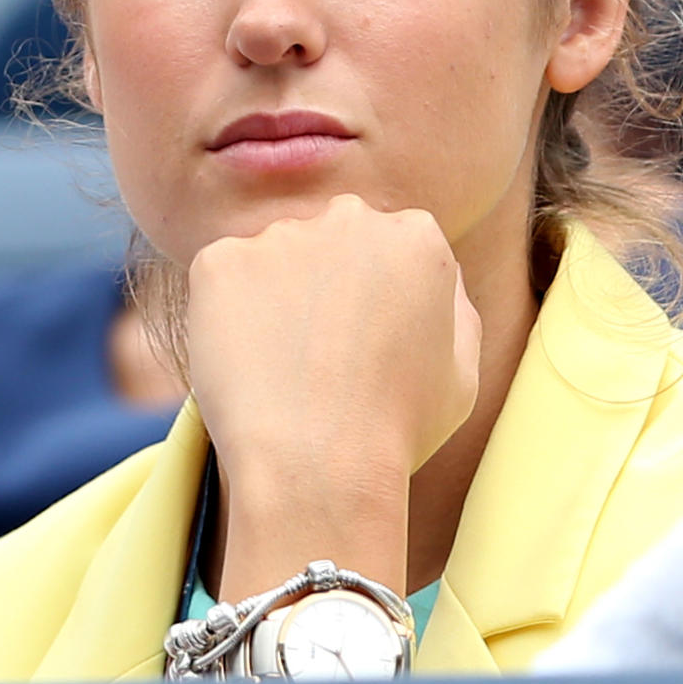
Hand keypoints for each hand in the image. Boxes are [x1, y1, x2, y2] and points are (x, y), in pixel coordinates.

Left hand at [187, 194, 480, 492]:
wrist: (318, 465)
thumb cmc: (398, 430)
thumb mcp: (461, 370)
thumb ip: (453, 306)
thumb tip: (436, 278)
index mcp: (417, 237)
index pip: (389, 246)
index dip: (372, 298)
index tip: (361, 343)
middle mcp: (351, 218)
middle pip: (330, 239)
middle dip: (323, 282)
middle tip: (318, 354)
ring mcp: (281, 235)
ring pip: (274, 259)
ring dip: (272, 298)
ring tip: (280, 368)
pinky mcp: (221, 260)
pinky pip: (221, 279)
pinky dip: (224, 315)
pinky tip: (244, 364)